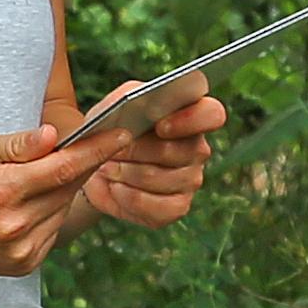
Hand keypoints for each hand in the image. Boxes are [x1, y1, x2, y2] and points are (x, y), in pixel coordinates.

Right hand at [0, 122, 123, 274]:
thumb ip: (18, 145)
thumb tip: (53, 136)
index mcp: (3, 190)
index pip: (64, 166)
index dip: (97, 149)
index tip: (122, 134)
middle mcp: (15, 224)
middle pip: (69, 188)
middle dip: (84, 164)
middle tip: (95, 144)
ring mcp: (21, 249)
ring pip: (63, 209)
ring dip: (64, 189)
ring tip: (41, 177)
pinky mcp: (24, 264)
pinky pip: (54, 230)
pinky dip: (52, 212)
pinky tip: (32, 203)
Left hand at [81, 77, 226, 229]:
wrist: (96, 167)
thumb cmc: (109, 132)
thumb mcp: (111, 108)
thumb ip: (124, 100)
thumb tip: (135, 106)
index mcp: (189, 115)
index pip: (212, 114)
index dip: (191, 120)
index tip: (160, 127)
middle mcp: (197, 148)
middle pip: (179, 151)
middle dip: (137, 151)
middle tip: (113, 150)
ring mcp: (191, 179)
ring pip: (162, 179)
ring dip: (127, 173)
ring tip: (108, 168)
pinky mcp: (178, 206)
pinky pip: (161, 208)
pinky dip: (131, 198)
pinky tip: (116, 188)